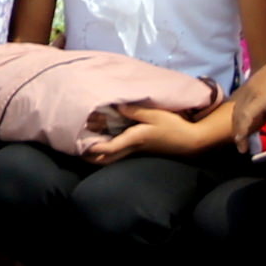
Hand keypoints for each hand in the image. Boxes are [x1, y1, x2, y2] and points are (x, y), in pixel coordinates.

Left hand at [85, 105, 213, 162]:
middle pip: (106, 159)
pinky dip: (107, 148)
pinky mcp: (140, 148)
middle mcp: (132, 148)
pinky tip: (103, 138)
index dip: (92, 147)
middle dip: (90, 156)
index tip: (79, 143)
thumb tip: (117, 106)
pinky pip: (119, 151)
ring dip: (98, 152)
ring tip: (85, 142)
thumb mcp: (155, 115)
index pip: (108, 148)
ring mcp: (136, 150)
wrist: (189, 141)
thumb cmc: (173, 127)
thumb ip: (135, 111)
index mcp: (133, 140)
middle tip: (76, 147)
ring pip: (111, 157)